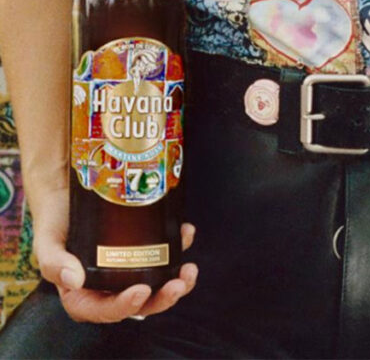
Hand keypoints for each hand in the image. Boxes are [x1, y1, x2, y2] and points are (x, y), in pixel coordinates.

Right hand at [33, 188, 197, 322]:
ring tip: (189, 268)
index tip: (142, 290)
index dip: (125, 306)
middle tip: (178, 283)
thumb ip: (52, 262)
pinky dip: (180, 245)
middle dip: (163, 298)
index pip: (106, 310)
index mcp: (84, 294)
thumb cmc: (56, 221)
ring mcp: (130, 268)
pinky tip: (187, 231)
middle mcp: (109, 285)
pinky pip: (166, 254)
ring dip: (178, 280)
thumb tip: (74, 281)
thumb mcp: (47, 242)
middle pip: (140, 302)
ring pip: (158, 284)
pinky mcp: (145, 248)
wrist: (69, 191)